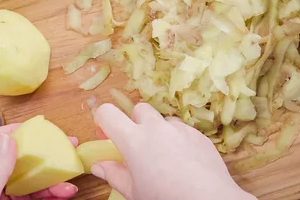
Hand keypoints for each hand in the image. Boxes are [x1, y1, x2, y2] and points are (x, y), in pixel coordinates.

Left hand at [0, 124, 78, 199]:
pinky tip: (65, 194)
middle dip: (42, 153)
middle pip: (17, 159)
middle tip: (65, 145)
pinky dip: (53, 195)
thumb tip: (8, 139)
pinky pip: (37, 199)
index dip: (10, 131)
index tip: (35, 130)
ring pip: (32, 181)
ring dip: (52, 177)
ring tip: (70, 179)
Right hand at [92, 103, 256, 199]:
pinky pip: (183, 130)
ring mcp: (180, 129)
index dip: (103, 120)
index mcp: (134, 140)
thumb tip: (99, 166)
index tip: (106, 134)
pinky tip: (183, 162)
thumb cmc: (166, 199)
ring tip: (163, 157)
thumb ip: (115, 175)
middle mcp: (157, 128)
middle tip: (137, 147)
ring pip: (163, 120)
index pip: (108, 113)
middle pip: (138, 109)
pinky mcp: (199, 135)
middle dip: (134, 123)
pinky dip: (178, 139)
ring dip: (158, 131)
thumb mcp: (134, 193)